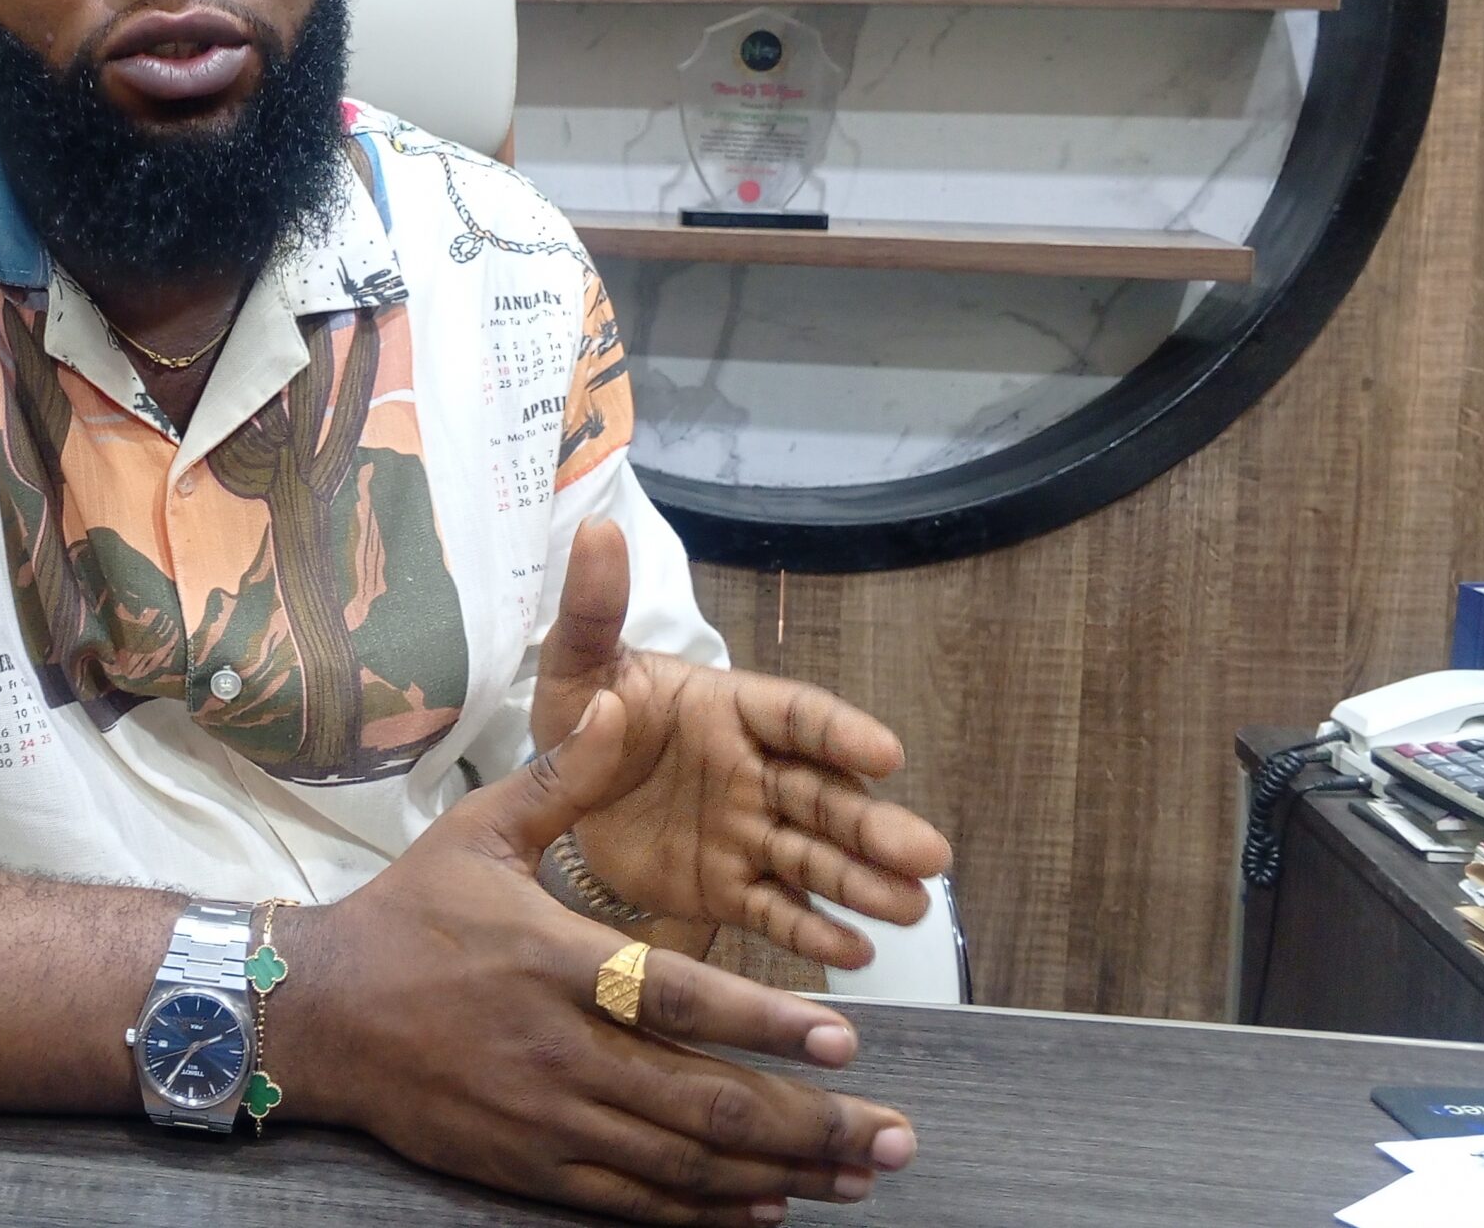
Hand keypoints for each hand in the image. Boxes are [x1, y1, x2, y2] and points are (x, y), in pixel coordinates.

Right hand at [277, 691, 916, 1224]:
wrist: (319, 1014)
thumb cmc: (406, 915)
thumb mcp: (479, 830)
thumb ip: (562, 776)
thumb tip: (622, 701)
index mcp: (554, 961)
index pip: (676, 997)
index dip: (763, 1024)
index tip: (845, 1040)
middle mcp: (558, 1049)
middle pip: (702, 1100)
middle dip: (811, 1124)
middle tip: (894, 1135)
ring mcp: (545, 1117)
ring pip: (681, 1161)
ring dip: (779, 1174)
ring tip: (856, 1178)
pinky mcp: (529, 1164)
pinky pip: (632, 1200)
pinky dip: (705, 1211)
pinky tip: (766, 1209)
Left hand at [529, 522, 953, 968]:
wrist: (553, 795)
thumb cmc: (580, 714)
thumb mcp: (578, 662)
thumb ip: (593, 606)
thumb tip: (597, 530)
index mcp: (730, 708)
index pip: (796, 715)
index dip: (839, 732)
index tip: (885, 753)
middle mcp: (754, 771)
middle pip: (824, 796)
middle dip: (876, 825)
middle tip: (930, 856)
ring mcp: (746, 832)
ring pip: (813, 857)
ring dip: (862, 882)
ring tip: (909, 909)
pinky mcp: (726, 887)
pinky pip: (774, 909)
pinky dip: (810, 932)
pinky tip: (853, 954)